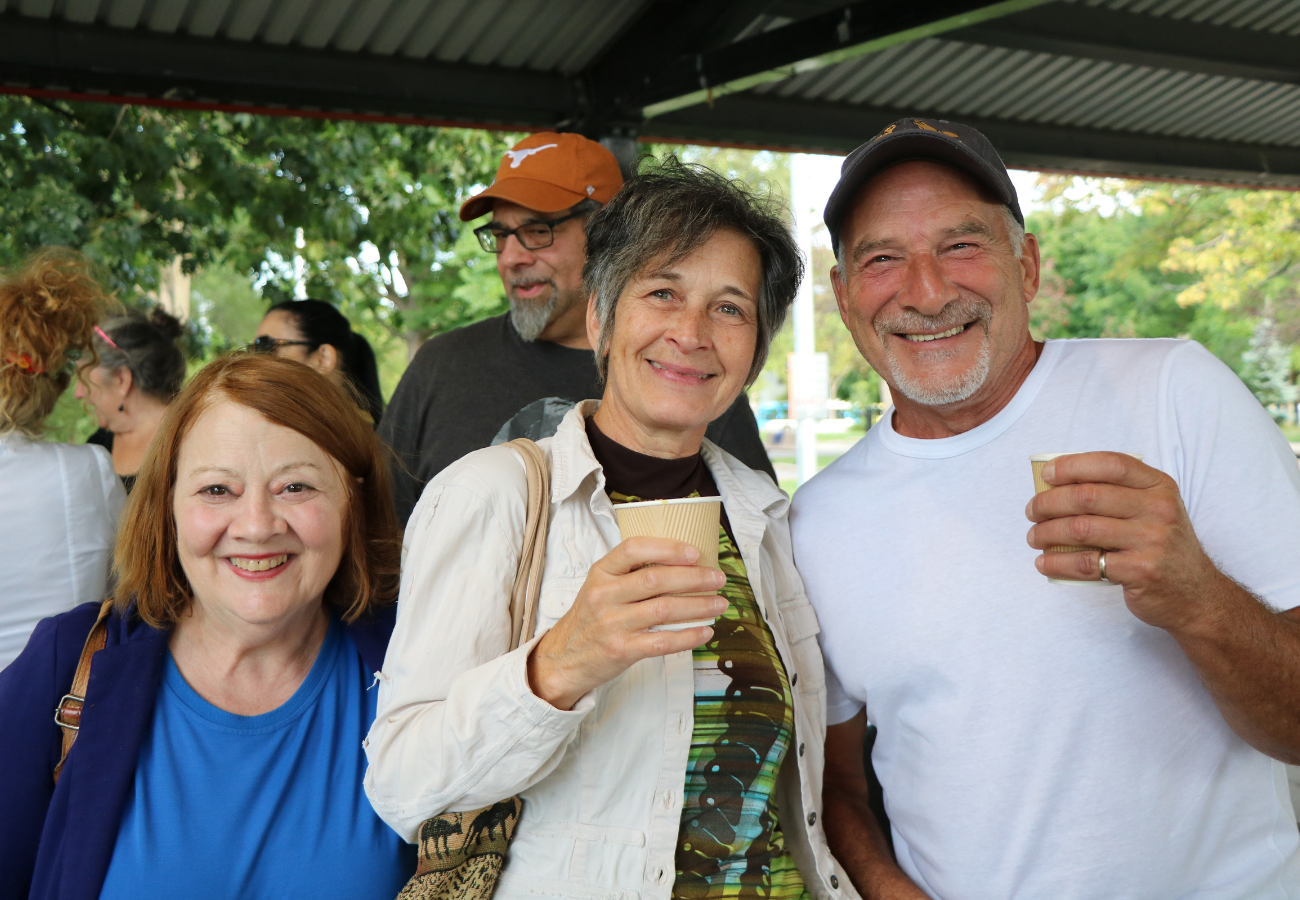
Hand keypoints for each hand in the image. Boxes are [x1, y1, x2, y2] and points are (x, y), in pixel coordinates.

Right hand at [527, 536, 726, 709]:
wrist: (564, 658)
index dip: (667, 548)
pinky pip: (662, 641)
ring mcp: (612, 623)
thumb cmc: (591, 618)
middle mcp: (604, 595)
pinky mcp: (622, 650)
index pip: (634, 549)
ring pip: (664, 609)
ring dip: (698, 606)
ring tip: (719, 604)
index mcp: (601, 572)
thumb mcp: (600, 586)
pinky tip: (705, 631)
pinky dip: (688, 636)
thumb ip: (630, 573)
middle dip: (694, 578)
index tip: (695, 553)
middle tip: (718, 579)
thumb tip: (682, 564)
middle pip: (656, 579)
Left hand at [1025, 452, 1224, 630]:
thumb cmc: (1161, 547)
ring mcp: (1151, 540)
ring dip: (1046, 532)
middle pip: (1087, 496)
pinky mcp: (1140, 570)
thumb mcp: (1153, 511)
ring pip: (1080, 528)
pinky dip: (1057, 562)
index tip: (1047, 475)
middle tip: (1032, 511)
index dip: (1072, 466)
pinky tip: (1044, 562)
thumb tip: (1056, 486)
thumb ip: (1117, 494)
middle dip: (1048, 502)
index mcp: (1159, 486)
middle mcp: (1158, 509)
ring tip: (1034, 537)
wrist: (1196, 595)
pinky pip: (1086, 563)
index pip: (1111, 464)